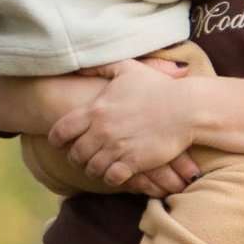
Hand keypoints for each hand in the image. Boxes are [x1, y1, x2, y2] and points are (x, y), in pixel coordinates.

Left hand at [48, 55, 206, 188]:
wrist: (187, 108)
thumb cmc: (158, 88)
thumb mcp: (127, 69)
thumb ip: (100, 67)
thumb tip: (80, 66)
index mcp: (96, 109)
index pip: (61, 131)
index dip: (57, 139)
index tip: (60, 143)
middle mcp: (101, 130)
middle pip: (74, 154)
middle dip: (76, 157)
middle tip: (83, 157)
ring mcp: (116, 148)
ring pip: (91, 168)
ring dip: (94, 169)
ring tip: (100, 166)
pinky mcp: (132, 162)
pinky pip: (110, 178)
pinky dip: (111, 177)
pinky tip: (117, 172)